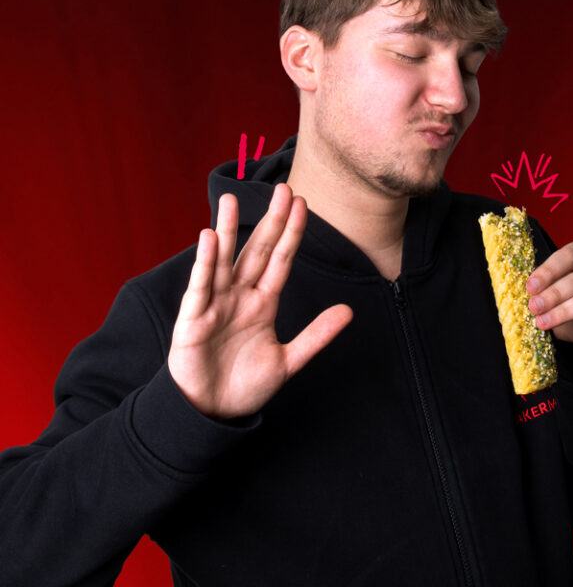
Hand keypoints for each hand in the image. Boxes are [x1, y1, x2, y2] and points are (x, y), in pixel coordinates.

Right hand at [168, 184, 352, 419]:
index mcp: (263, 302)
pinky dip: (205, 264)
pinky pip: (200, 287)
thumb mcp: (288, 360)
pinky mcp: (192, 320)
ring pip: (224, 260)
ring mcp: (215, 304)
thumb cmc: (245, 385)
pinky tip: (209, 238)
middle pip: (256, 251)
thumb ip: (316, 335)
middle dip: (270, 221)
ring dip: (227, 229)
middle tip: (282, 189)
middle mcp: (239, 296)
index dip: (291, 233)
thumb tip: (349, 311)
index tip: (302, 204)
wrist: (213, 414)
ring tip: (230, 198)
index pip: (280, 260)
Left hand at [525, 239, 572, 344]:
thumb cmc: (562, 298)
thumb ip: (544, 284)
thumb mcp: (550, 286)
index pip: (571, 254)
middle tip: (534, 307)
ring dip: (567, 310)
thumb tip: (531, 289)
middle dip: (555, 293)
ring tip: (544, 321)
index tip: (530, 287)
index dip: (549, 270)